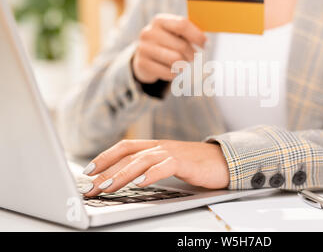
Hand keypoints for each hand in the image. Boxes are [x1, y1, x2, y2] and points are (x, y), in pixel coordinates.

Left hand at [81, 140, 229, 196]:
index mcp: (155, 146)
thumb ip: (150, 167)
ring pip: (141, 161)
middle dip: (106, 171)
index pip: (124, 147)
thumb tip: (127, 179)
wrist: (223, 160)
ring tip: (107, 187)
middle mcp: (160, 146)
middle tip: (90, 187)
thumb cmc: (196, 164)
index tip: (88, 172)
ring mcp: (172, 153)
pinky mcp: (185, 162)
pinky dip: (151, 175)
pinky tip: (140, 184)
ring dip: (122, 174)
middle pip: (127, 155)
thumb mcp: (168, 163)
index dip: (104, 157)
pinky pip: (165, 166)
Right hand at [132, 14, 206, 83]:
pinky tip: (172, 70)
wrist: (145, 56)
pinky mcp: (142, 64)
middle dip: (192, 54)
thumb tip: (205, 40)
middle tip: (192, 57)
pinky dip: (175, 73)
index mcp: (159, 20)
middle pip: (182, 46)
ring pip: (175, 60)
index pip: (182, 25)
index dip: (197, 36)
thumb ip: (189, 32)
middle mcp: (149, 32)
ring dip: (184, 64)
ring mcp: (143, 48)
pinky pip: (168, 72)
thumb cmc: (167, 42)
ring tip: (182, 63)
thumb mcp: (175, 33)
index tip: (205, 44)